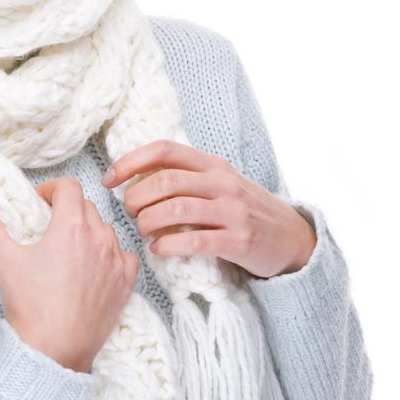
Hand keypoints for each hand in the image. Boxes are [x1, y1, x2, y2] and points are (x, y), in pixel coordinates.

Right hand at [0, 178, 139, 371]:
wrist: (53, 350)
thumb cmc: (30, 305)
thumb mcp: (3, 260)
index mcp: (71, 226)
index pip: (69, 187)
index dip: (51, 188)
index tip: (39, 202)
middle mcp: (99, 239)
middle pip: (87, 206)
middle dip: (68, 209)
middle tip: (49, 225)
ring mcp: (115, 262)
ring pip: (107, 230)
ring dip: (90, 230)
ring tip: (69, 247)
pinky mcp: (124, 284)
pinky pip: (126, 256)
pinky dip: (113, 254)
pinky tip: (97, 265)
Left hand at [101, 139, 316, 279]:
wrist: (291, 237)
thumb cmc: (243, 210)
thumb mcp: (218, 183)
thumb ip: (185, 177)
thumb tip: (133, 179)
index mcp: (212, 164)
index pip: (164, 150)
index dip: (130, 162)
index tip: (109, 180)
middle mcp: (222, 183)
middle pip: (165, 181)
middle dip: (136, 198)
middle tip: (130, 213)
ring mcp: (232, 211)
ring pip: (175, 209)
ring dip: (148, 222)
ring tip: (143, 231)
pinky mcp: (239, 241)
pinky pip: (194, 241)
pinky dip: (168, 245)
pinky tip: (158, 249)